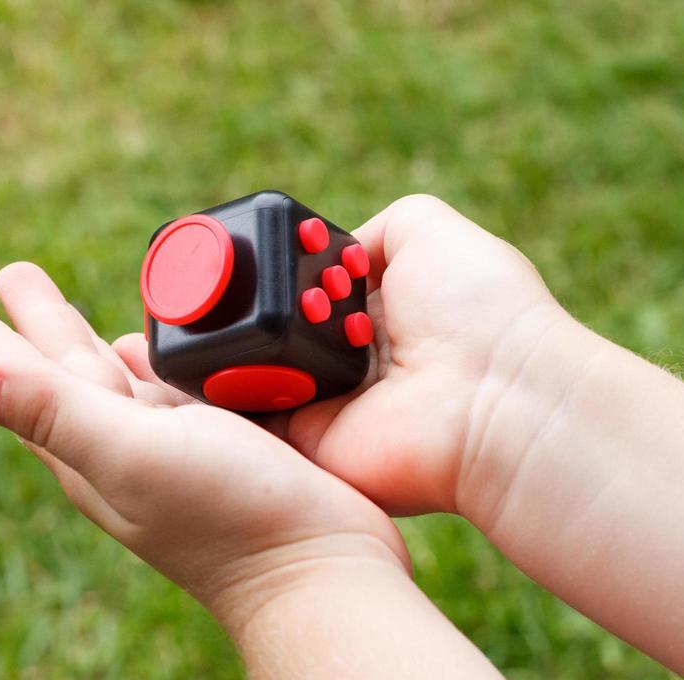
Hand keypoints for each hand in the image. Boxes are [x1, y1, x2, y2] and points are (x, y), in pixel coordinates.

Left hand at [0, 262, 408, 624]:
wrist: (325, 572)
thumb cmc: (230, 518)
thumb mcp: (133, 454)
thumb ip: (57, 412)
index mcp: (92, 454)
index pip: (29, 385)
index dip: (0, 343)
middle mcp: (130, 453)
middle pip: (74, 374)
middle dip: (47, 326)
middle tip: (18, 276)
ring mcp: (183, 454)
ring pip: (131, 383)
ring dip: (107, 345)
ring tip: (92, 317)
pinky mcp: (236, 450)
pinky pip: (188, 394)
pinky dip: (173, 366)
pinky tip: (178, 356)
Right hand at [111, 195, 596, 520]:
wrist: (497, 398)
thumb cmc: (480, 311)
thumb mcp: (432, 232)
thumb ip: (379, 229)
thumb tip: (340, 245)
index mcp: (382, 310)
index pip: (308, 288)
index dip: (272, 271)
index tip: (231, 253)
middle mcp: (353, 360)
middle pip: (273, 328)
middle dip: (238, 305)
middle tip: (202, 285)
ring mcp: (329, 405)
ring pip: (252, 371)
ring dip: (225, 344)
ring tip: (192, 315)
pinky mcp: (310, 446)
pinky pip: (247, 420)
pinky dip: (219, 395)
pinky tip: (186, 359)